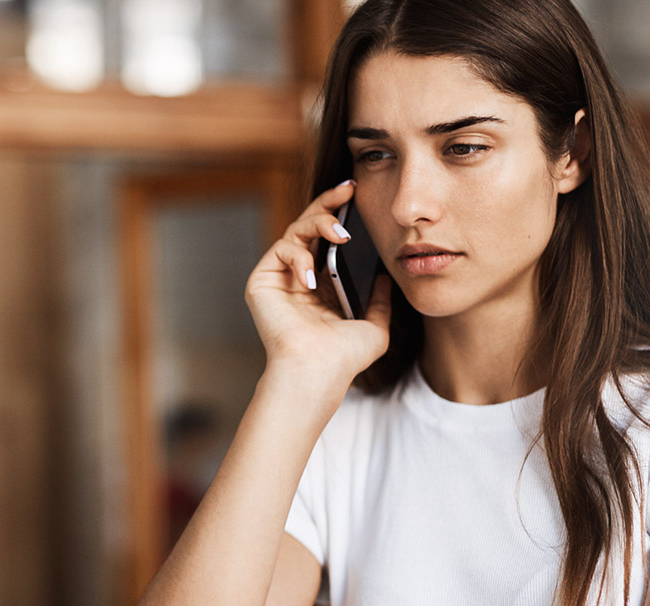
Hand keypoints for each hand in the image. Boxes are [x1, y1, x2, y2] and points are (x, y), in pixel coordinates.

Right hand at [246, 181, 392, 389]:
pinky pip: (280, 250)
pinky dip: (298, 257)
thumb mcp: (375, 327)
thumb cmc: (343, 358)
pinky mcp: (261, 283)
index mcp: (322, 286)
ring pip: (295, 231)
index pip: (329, 240)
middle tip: (348, 190)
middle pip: (310, 226)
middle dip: (328, 203)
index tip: (359, 196)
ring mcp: (280, 279)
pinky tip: (312, 277)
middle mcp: (299, 278)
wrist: (318, 372)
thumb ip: (380, 303)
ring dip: (319, 223)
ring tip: (341, 233)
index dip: (341, 215)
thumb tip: (388, 279)